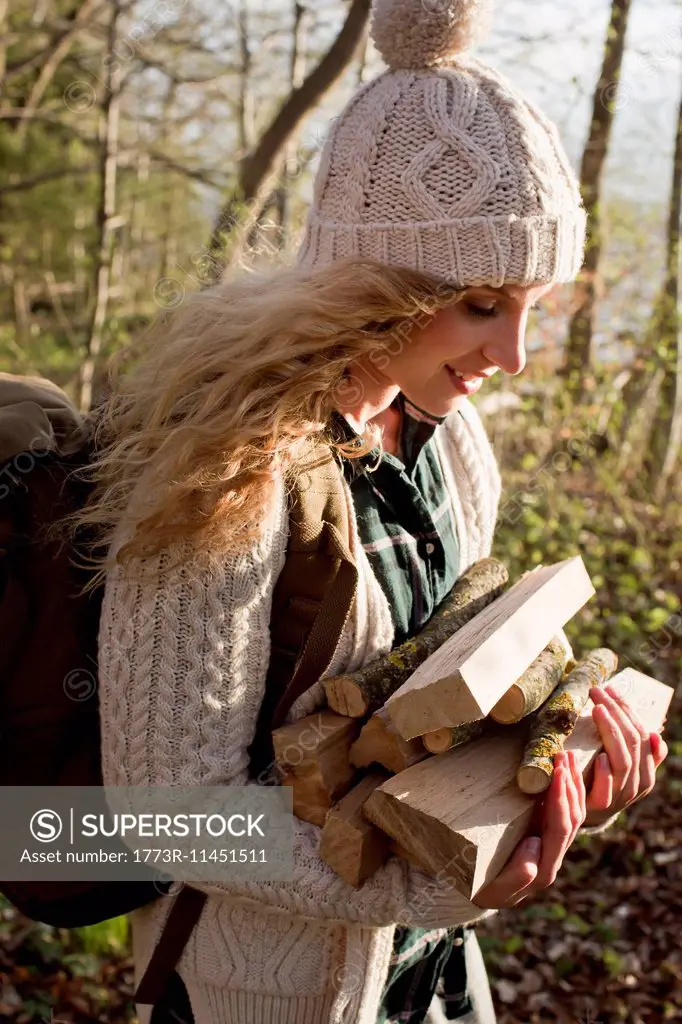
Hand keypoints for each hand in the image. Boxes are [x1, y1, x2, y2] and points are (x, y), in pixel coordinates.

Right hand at [473, 749, 585, 909]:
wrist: (481, 894)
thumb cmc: (482, 888)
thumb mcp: (493, 887)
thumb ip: (516, 875)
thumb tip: (535, 848)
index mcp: (544, 868)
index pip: (559, 829)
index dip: (561, 800)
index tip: (556, 773)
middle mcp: (554, 858)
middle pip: (572, 819)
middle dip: (570, 785)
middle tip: (562, 755)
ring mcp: (554, 848)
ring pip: (575, 815)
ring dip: (573, 784)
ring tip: (568, 757)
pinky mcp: (549, 838)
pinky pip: (566, 813)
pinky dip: (568, 790)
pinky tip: (564, 771)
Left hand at [583, 683, 667, 827]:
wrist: (589, 815)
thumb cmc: (605, 781)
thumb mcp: (626, 766)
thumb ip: (640, 751)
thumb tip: (656, 732)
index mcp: (647, 770)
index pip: (641, 733)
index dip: (626, 709)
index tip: (610, 688)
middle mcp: (638, 783)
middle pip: (632, 743)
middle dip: (616, 713)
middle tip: (598, 692)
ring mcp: (620, 795)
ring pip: (622, 762)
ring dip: (610, 733)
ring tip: (598, 711)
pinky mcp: (599, 806)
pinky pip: (606, 790)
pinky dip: (604, 772)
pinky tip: (599, 756)